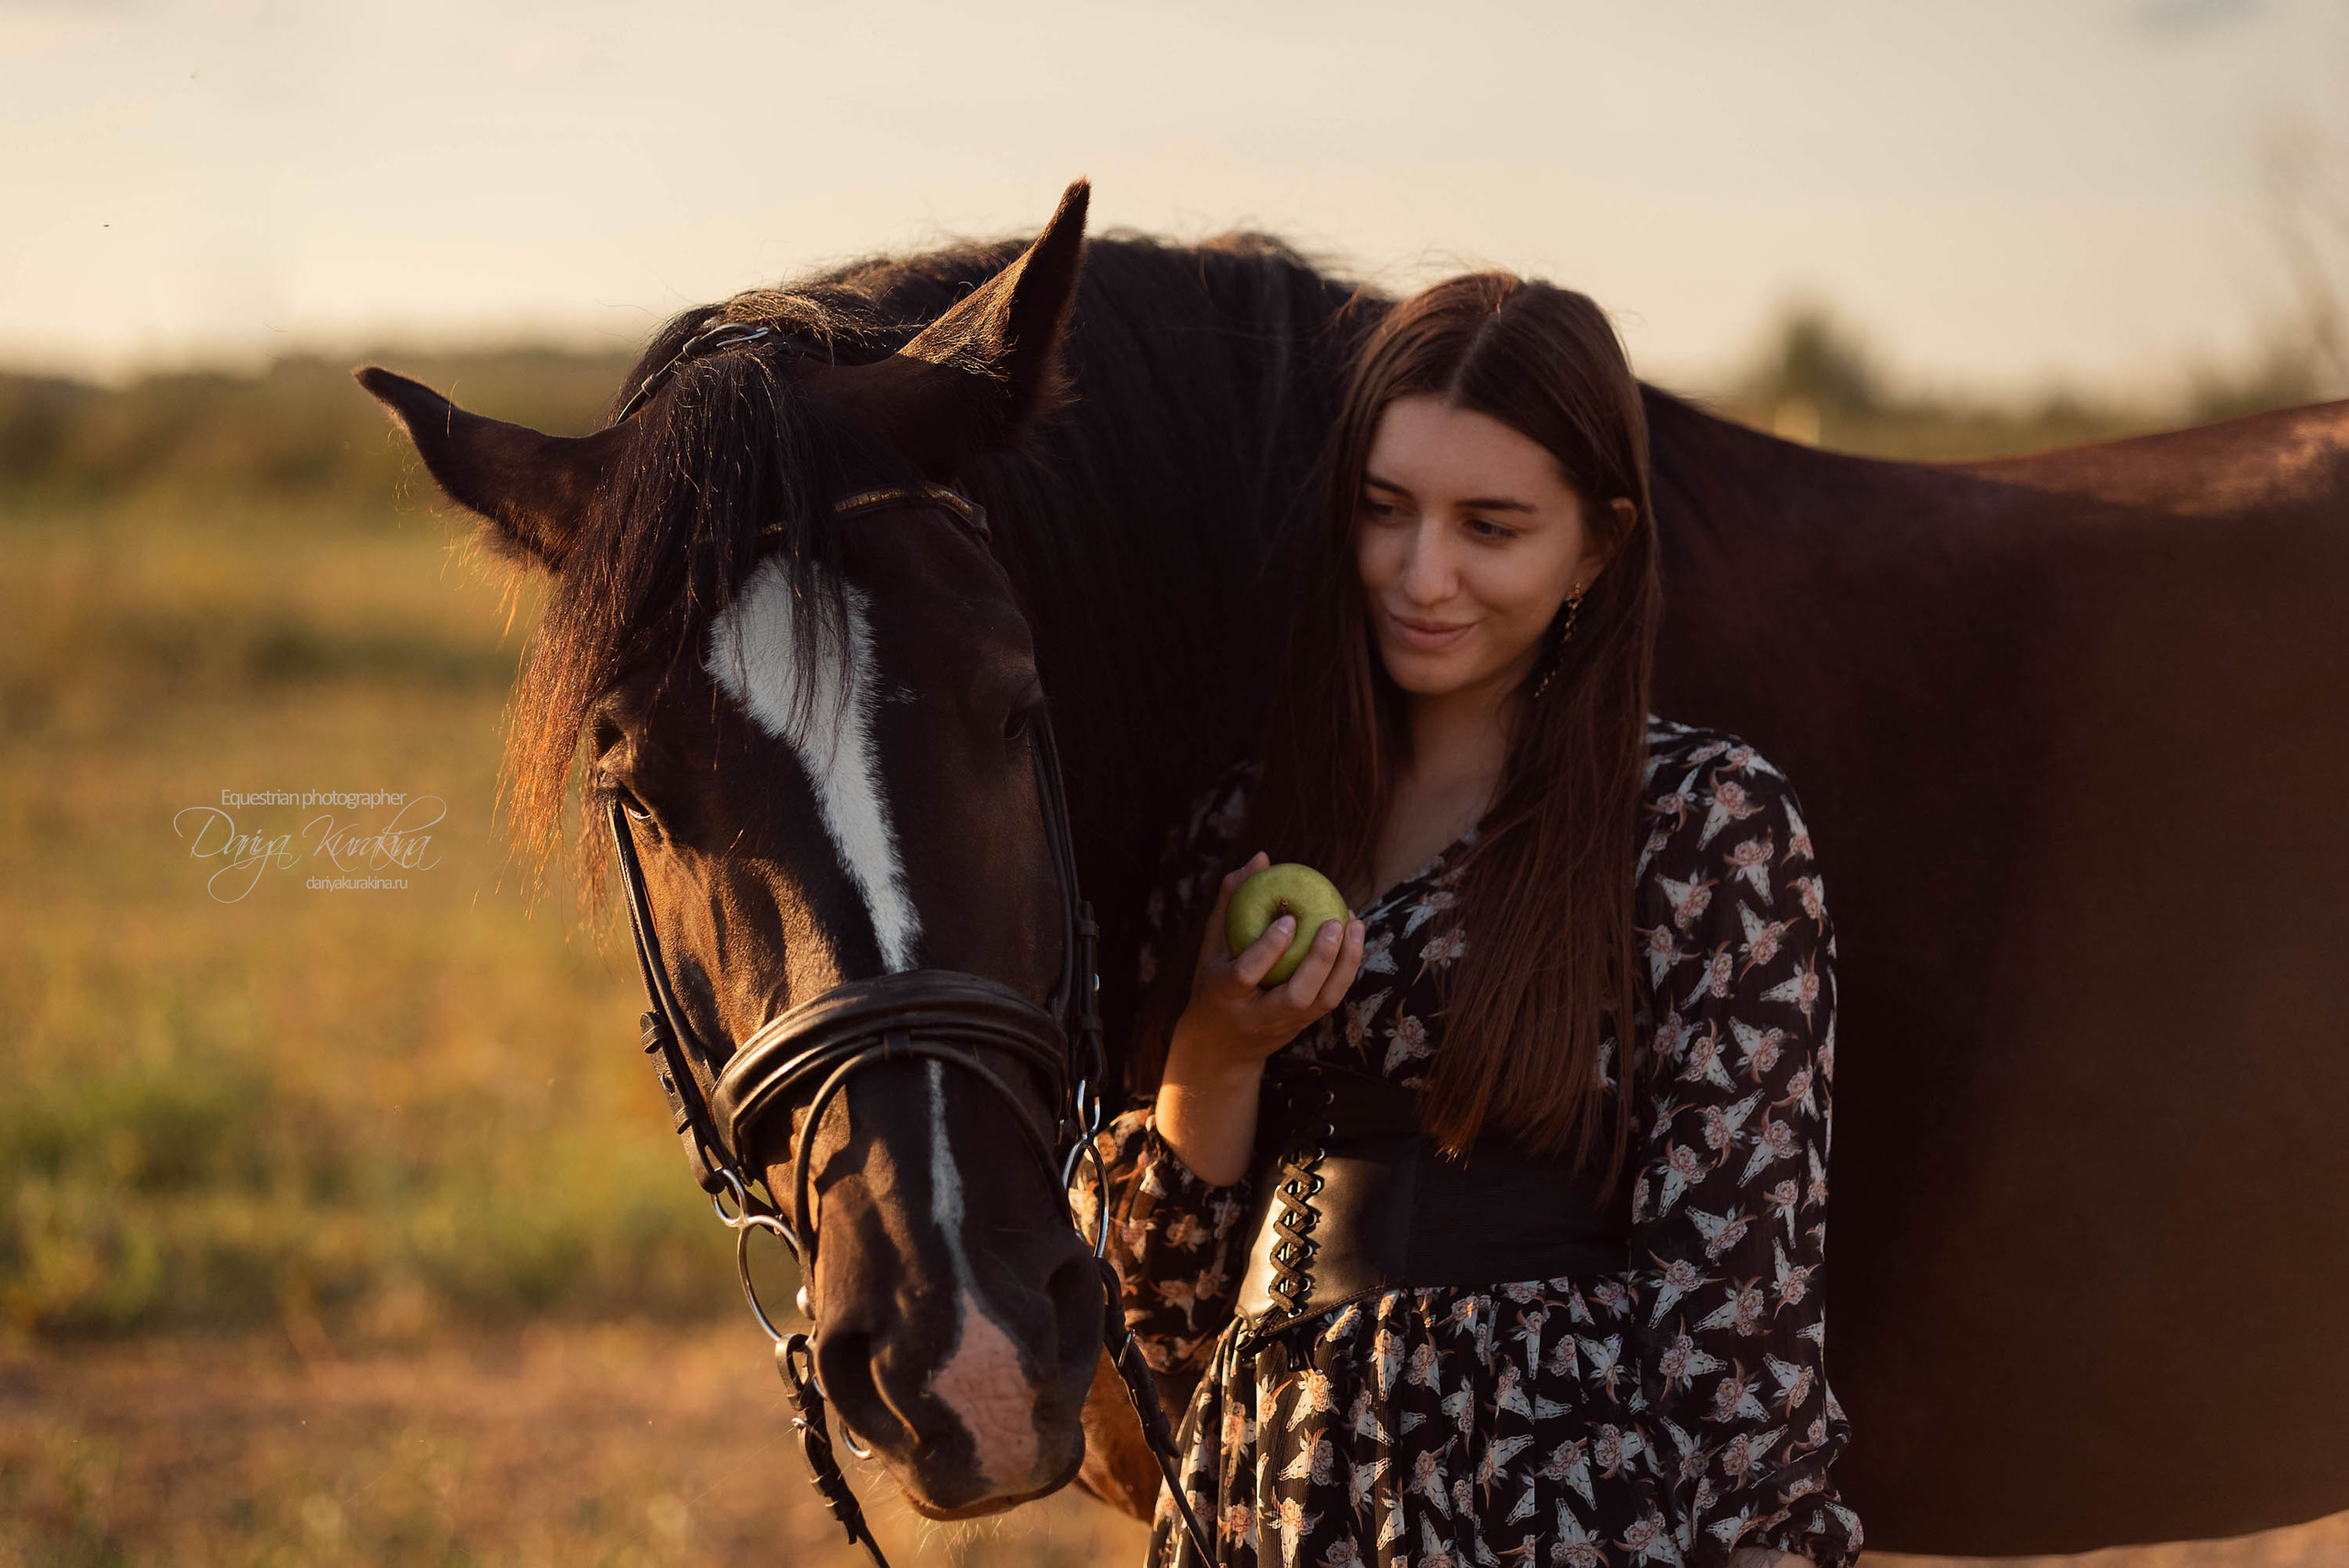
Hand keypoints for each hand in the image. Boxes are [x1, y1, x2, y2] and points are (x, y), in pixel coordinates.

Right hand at [1154, 851, 1365, 1184]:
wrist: (1221, 1048)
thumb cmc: (1214, 983)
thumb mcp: (1211, 946)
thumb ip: (1232, 902)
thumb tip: (1261, 858)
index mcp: (1225, 995)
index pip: (1247, 975)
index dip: (1269, 949)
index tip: (1288, 919)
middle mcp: (1259, 1016)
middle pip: (1297, 995)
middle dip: (1320, 961)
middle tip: (1335, 922)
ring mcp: (1286, 1025)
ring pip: (1323, 1001)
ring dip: (1345, 964)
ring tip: (1355, 923)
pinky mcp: (1305, 1026)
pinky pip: (1331, 997)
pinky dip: (1347, 967)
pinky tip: (1354, 935)